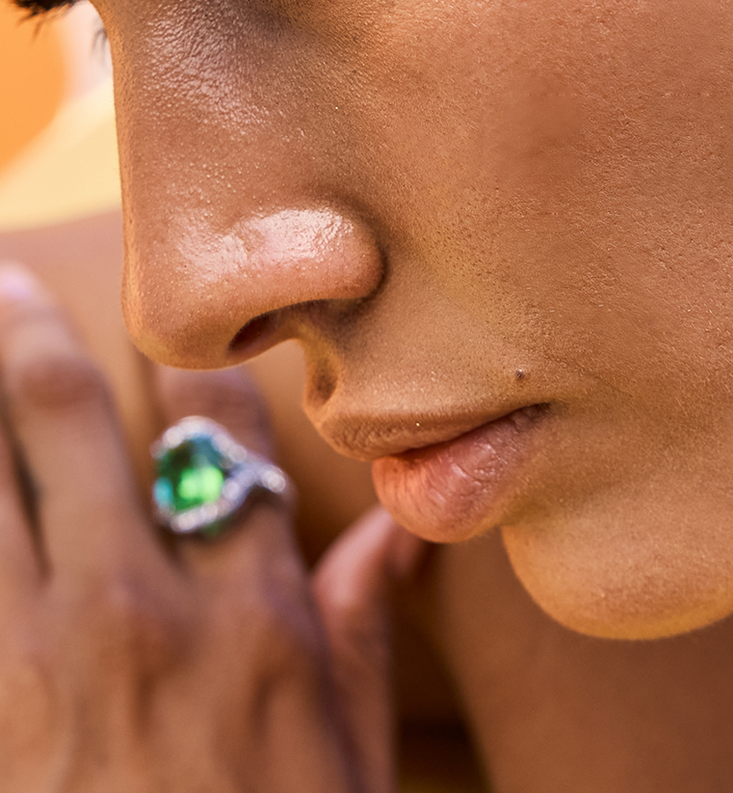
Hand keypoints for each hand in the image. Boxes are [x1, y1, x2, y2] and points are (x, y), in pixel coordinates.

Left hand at [0, 262, 421, 791]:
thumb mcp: (345, 765)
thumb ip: (365, 630)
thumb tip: (408, 526)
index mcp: (256, 618)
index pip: (222, 430)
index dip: (193, 346)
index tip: (176, 293)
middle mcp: (150, 614)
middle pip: (84, 423)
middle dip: (36, 335)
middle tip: (3, 274)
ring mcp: (50, 661)